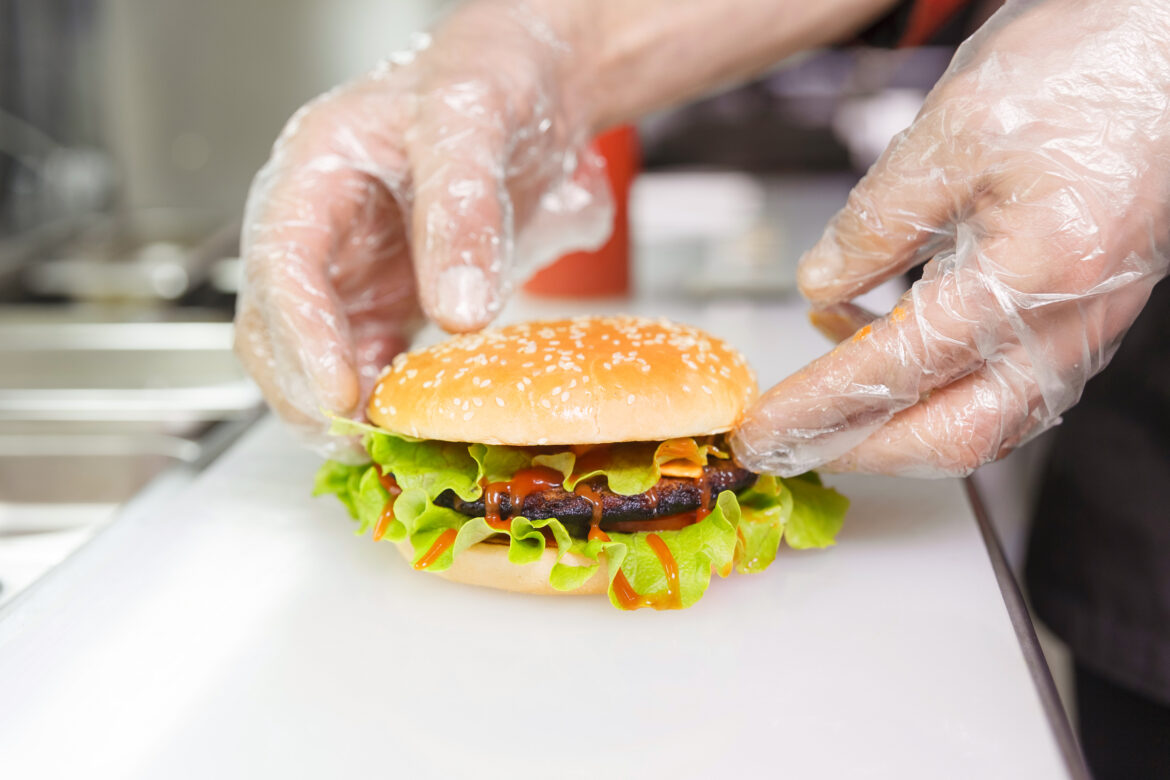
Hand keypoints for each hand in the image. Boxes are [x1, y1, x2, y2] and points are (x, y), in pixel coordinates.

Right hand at [233, 1, 612, 448]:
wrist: (522, 92)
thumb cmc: (485, 85)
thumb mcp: (473, 126)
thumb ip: (463, 213)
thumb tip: (459, 312)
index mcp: (313, 175)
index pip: (280, 263)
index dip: (302, 335)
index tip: (340, 390)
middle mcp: (315, 233)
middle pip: (274, 327)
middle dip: (306, 390)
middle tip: (361, 442)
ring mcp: (346, 276)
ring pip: (308, 359)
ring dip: (337, 410)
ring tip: (386, 448)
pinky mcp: (381, 307)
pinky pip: (364, 366)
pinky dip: (378, 403)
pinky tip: (410, 425)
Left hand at [733, 0, 1169, 477]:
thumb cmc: (1091, 71)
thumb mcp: (956, 131)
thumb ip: (878, 220)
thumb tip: (821, 285)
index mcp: (1036, 274)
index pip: (899, 370)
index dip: (819, 407)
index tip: (764, 430)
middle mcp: (1070, 322)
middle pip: (952, 435)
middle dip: (856, 448)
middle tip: (787, 440)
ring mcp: (1083, 330)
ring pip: (981, 423)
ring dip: (893, 424)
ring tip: (822, 393)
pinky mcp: (1081, 320)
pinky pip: (1005, 387)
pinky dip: (933, 388)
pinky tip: (881, 343)